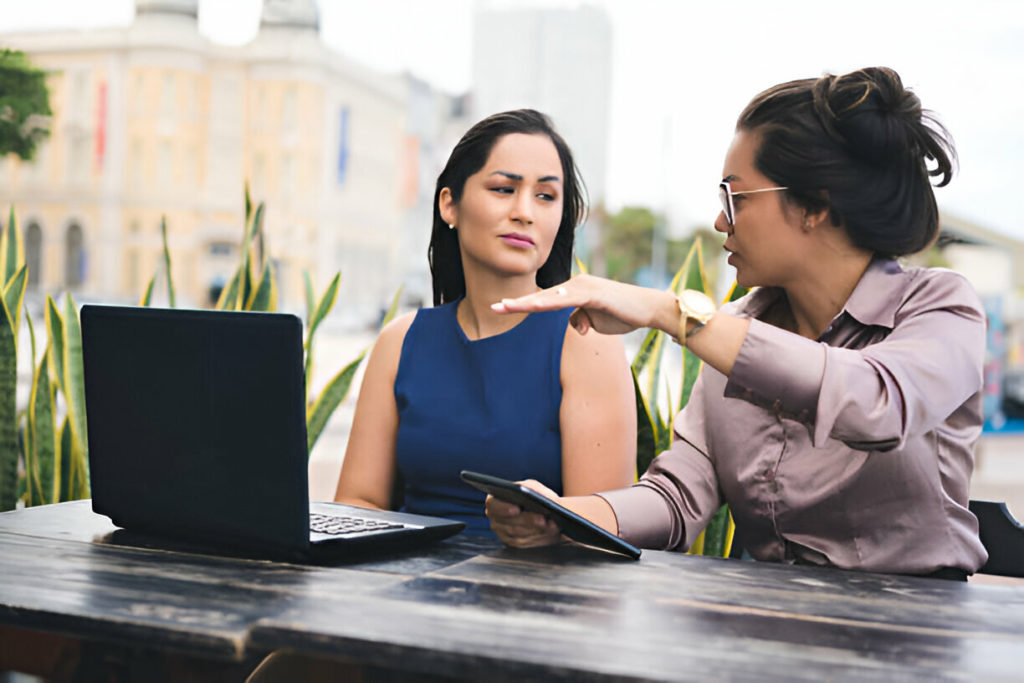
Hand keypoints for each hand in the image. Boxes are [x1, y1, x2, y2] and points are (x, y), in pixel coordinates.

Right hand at [485, 479, 562, 547]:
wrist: (545, 512)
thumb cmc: (536, 497)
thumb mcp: (534, 488)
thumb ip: (531, 489)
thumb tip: (532, 494)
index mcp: (495, 500)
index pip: (493, 505)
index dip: (503, 508)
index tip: (517, 509)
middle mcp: (496, 519)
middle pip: (509, 523)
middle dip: (528, 521)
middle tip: (542, 519)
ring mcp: (504, 534)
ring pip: (520, 535)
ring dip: (537, 530)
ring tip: (551, 525)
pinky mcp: (516, 545)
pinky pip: (527, 544)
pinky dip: (541, 538)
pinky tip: (552, 533)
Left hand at [491, 274, 677, 336]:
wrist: (648, 309)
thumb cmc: (622, 314)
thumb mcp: (595, 320)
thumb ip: (581, 320)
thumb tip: (573, 326)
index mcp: (574, 291)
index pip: (544, 299)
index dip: (522, 304)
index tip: (501, 308)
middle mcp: (576, 285)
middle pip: (542, 296)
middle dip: (518, 302)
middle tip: (494, 307)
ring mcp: (584, 286)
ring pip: (551, 297)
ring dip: (530, 303)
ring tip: (508, 307)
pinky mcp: (594, 292)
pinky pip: (569, 299)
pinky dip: (552, 303)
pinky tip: (538, 305)